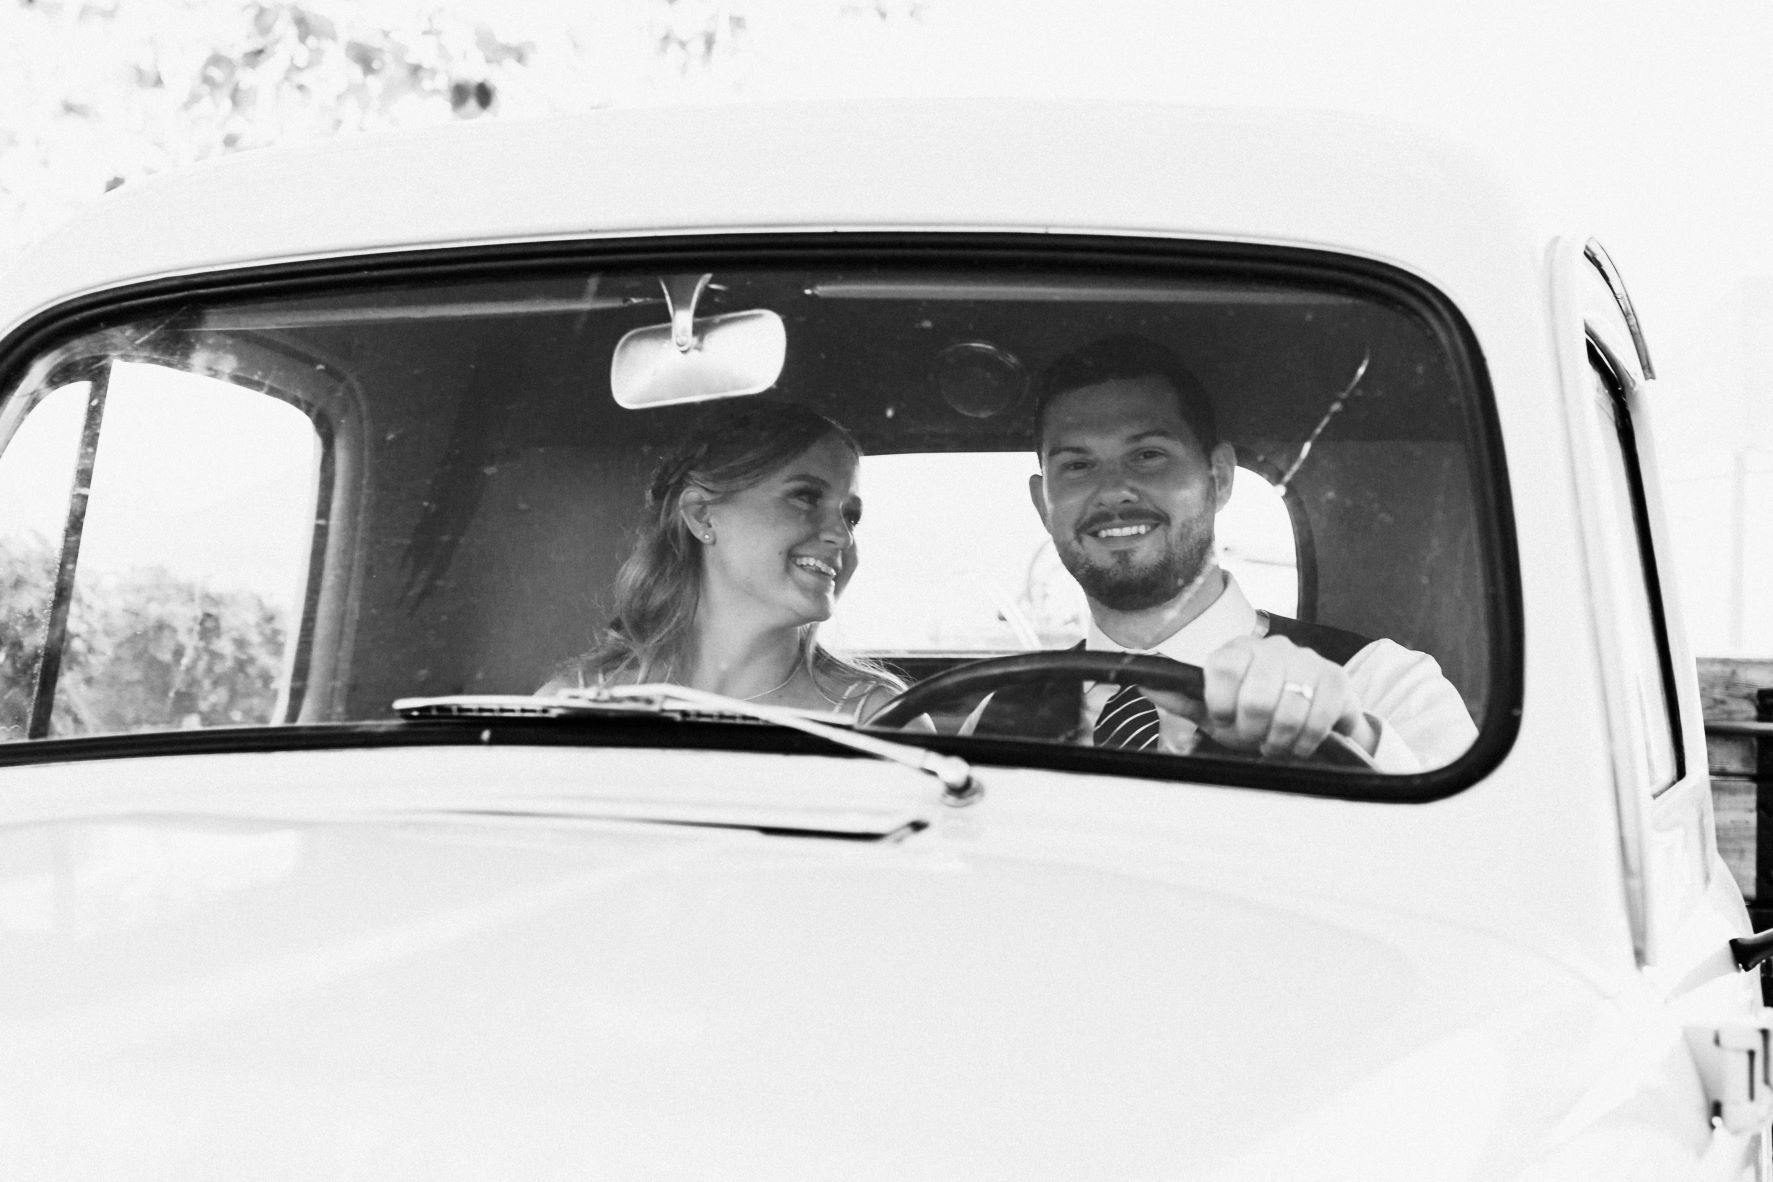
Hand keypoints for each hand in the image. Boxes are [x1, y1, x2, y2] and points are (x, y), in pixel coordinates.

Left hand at [1147, 635, 1376, 758]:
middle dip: (1253, 730)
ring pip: (1288, 711)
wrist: (1311, 720)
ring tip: (1277, 741)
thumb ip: (1182, 697)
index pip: (1222, 668)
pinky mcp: (1336, 679)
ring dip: (1280, 740)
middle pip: (1256, 698)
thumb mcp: (1215, 710)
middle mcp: (1272, 648)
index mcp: (1238, 651)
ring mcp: (1307, 660)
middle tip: (1256, 736)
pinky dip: (1306, 741)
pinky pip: (1318, 718)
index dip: (1222, 703)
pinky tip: (1301, 741)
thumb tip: (1142, 682)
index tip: (1225, 718)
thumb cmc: (1257, 715)